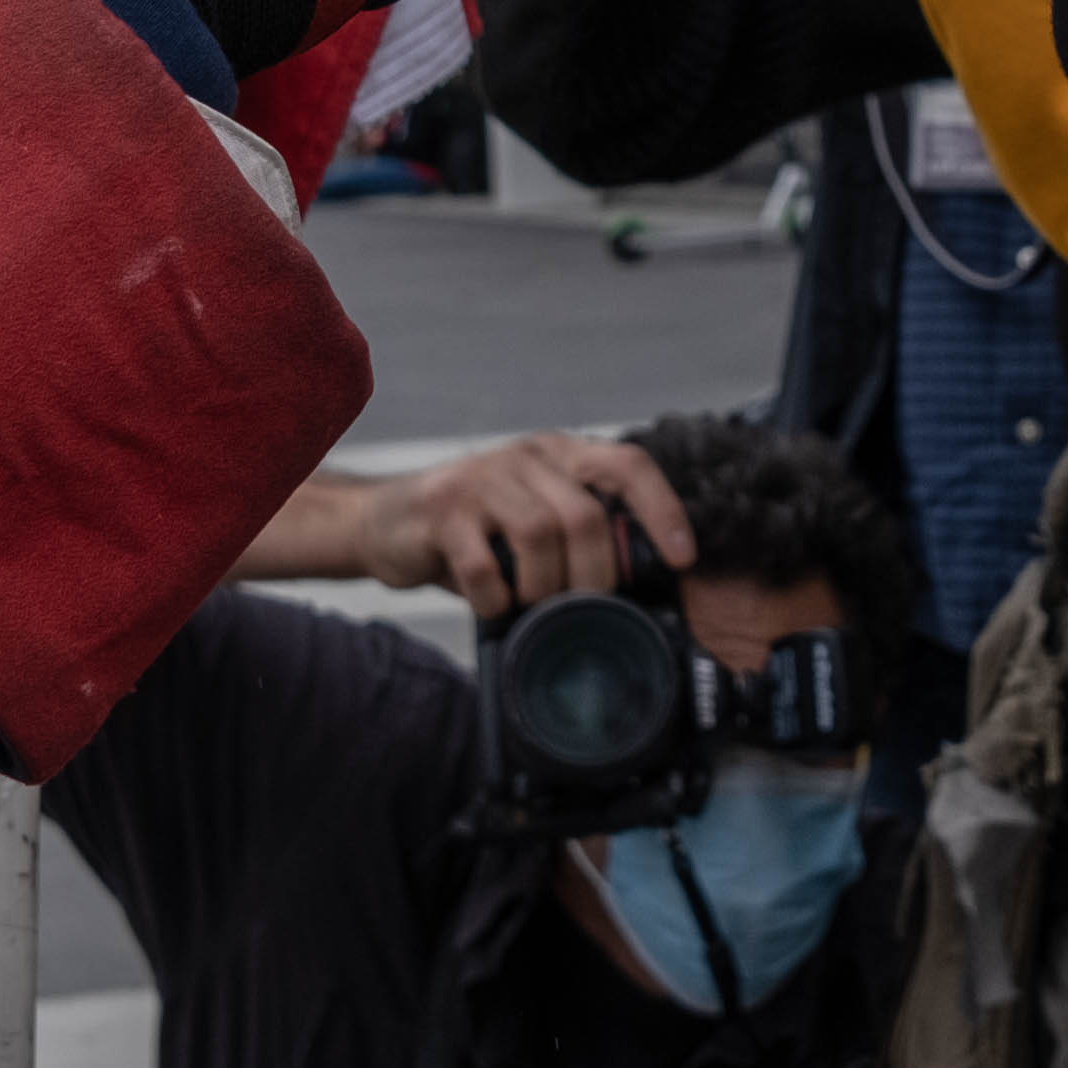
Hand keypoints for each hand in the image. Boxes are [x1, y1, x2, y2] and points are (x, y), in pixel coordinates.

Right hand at [343, 430, 699, 609]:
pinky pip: (483, 564)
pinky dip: (495, 598)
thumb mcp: (530, 521)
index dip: (663, 510)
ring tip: (532, 606)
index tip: (682, 559)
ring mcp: (481, 478)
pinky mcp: (441, 508)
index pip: (628, 465)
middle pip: (584, 515)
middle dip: (594, 577)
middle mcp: (525, 456)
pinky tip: (493, 605)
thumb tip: (640, 594)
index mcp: (558, 455)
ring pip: (539, 535)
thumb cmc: (474, 533)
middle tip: (584, 612)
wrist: (384, 522)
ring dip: (544, 588)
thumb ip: (577, 540)